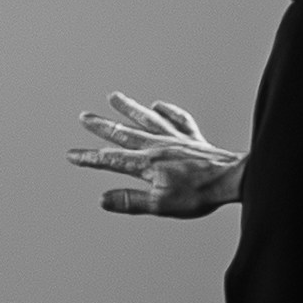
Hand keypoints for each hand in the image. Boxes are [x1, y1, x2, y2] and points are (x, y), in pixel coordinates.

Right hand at [71, 93, 243, 216]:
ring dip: (129, 108)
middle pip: (124, 133)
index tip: (71, 154)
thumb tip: (102, 199)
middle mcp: (158, 145)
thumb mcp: (160, 205)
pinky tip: (159, 105)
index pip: (110, 160)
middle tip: (84, 116)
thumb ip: (130, 201)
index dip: (89, 158)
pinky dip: (167, 112)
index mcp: (147, 163)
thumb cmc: (198, 195)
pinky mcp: (193, 138)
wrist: (231, 179)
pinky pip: (177, 120)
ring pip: (147, 119)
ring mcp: (176, 139)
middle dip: (101, 126)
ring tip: (114, 97)